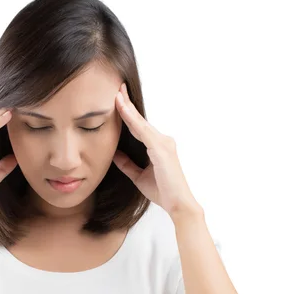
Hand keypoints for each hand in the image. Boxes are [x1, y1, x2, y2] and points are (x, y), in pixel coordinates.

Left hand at [112, 83, 202, 218]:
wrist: (178, 204)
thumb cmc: (163, 191)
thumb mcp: (138, 176)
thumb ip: (127, 164)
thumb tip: (114, 154)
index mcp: (158, 146)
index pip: (138, 126)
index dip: (127, 113)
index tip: (117, 100)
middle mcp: (162, 141)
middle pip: (139, 120)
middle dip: (127, 104)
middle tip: (116, 89)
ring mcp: (163, 143)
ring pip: (140, 122)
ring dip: (127, 108)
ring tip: (116, 94)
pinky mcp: (161, 148)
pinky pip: (142, 130)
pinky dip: (131, 119)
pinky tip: (122, 109)